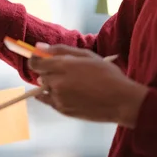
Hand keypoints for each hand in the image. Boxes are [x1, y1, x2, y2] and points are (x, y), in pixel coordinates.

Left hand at [29, 45, 148, 127]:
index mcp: (63, 66)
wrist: (122, 101)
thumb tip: (38, 46)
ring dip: (52, 83)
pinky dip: (53, 95)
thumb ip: (60, 50)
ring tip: (73, 84)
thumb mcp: (86, 55)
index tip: (39, 57)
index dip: (34, 58)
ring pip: (45, 87)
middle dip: (48, 71)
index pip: (35, 62)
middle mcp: (57, 82)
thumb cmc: (107, 75)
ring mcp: (58, 98)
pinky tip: (67, 93)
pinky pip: (49, 100)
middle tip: (66, 71)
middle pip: (40, 74)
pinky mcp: (62, 110)